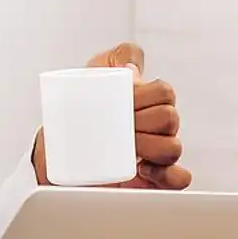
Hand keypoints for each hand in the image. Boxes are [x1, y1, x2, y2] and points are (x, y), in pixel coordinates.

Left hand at [32, 42, 190, 189]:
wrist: (59, 150)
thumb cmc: (79, 110)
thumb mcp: (94, 75)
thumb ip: (117, 58)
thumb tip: (131, 69)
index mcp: (149, 101)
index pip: (163, 92)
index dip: (144, 95)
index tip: (122, 99)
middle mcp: (157, 127)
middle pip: (169, 118)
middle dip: (141, 120)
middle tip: (118, 124)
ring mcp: (157, 154)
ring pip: (173, 147)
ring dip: (149, 146)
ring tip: (125, 147)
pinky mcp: (153, 180)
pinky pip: (178, 179)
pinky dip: (167, 175)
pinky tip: (143, 169)